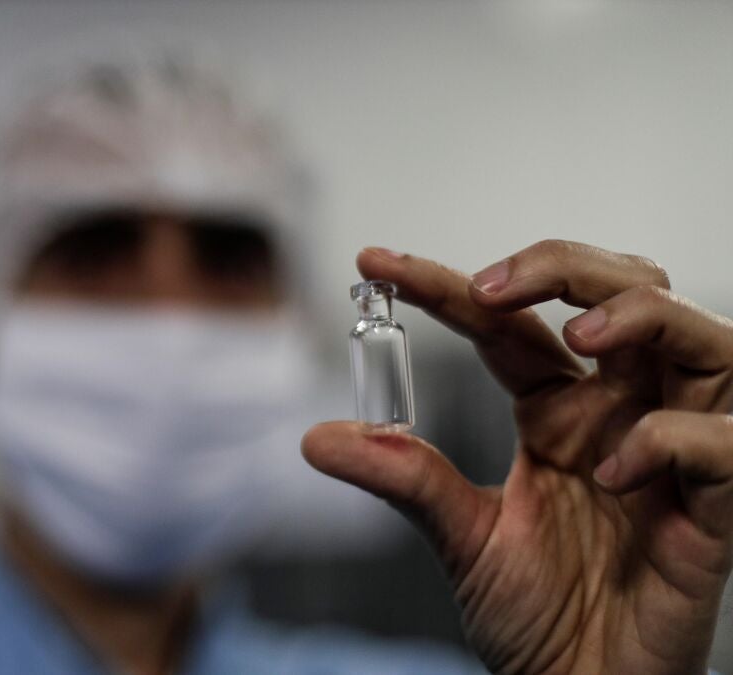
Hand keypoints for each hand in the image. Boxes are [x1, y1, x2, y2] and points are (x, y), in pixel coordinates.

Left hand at [303, 241, 732, 674]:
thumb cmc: (539, 616)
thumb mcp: (460, 537)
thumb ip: (405, 478)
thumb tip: (317, 438)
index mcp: (558, 413)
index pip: (510, 322)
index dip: (446, 285)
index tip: (375, 264)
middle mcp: (619, 413)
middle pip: (622, 291)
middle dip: (563, 265)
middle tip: (490, 285)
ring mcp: (673, 453)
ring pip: (698, 336)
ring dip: (640, 315)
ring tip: (578, 338)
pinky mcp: (716, 506)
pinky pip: (720, 442)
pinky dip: (669, 439)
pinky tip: (610, 474)